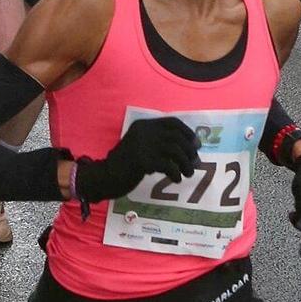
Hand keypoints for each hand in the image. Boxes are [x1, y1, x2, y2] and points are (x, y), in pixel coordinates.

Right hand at [75, 117, 200, 203]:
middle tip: (194, 163)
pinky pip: (168, 165)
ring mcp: (142, 145)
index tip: (196, 145)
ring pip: (175, 151)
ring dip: (185, 163)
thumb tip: (189, 150)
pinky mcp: (142, 161)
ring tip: (187, 174)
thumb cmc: (125, 165)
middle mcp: (144, 132)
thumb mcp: (140, 147)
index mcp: (143, 125)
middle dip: (190, 150)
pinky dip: (176, 173)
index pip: (172, 122)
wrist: (104, 177)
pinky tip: (176, 179)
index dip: (188, 132)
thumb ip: (158, 144)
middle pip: (177, 137)